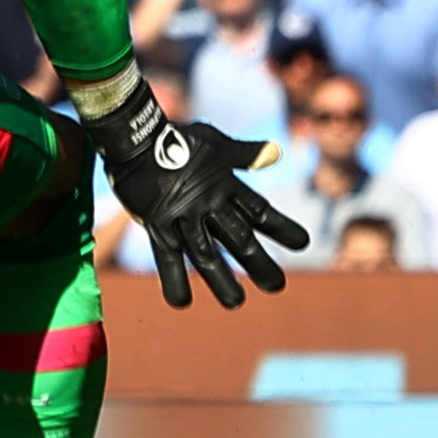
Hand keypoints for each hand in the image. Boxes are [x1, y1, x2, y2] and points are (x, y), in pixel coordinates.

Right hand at [88, 73, 306, 309]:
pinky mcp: (156, 224)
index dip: (281, 228)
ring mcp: (181, 216)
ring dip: (221, 281)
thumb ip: (244, 154)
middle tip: (276, 285)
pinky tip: (181, 302)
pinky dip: (173, 279)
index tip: (303, 244)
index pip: (259, 211)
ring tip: (235, 302)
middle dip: (259, 264)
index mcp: (224, 185)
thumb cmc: (176, 136)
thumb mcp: (215, 143)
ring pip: (205, 255)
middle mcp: (207, 204)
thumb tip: (277, 152)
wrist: (135, 135)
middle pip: (239, 240)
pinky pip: (166, 256)